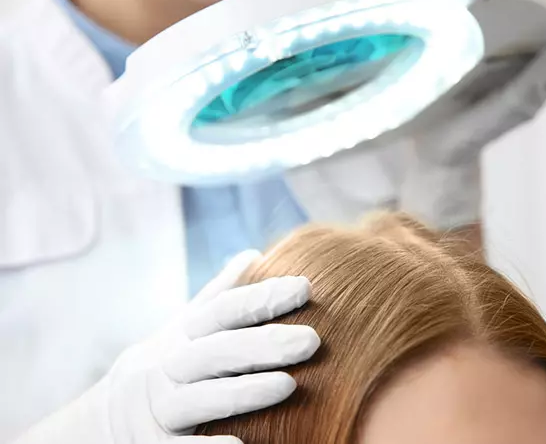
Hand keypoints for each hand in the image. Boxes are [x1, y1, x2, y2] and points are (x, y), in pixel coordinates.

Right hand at [14, 250, 320, 443]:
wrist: (98, 423)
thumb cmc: (161, 368)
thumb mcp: (182, 329)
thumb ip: (218, 295)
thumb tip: (254, 255)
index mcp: (182, 336)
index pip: (223, 311)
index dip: (262, 297)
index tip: (305, 287)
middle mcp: (168, 368)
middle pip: (216, 352)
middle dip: (263, 344)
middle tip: (312, 340)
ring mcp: (158, 408)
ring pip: (202, 398)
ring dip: (244, 392)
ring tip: (288, 386)